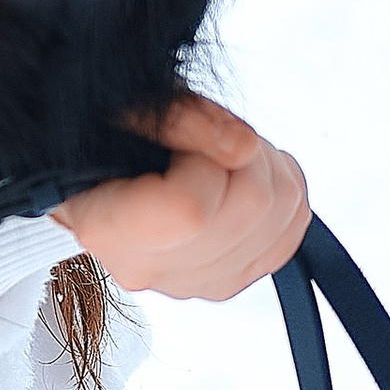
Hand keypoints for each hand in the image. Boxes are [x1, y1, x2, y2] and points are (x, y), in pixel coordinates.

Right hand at [54, 93, 308, 301]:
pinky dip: (281, 200)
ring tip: (232, 155)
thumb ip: (187, 120)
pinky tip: (247, 182)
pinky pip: (288, 241)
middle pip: (248, 210)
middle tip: (218, 138)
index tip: (189, 143)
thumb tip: (243, 148)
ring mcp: (190, 284)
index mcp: (107, 224)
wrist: (101, 175)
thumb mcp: (135, 105)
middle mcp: (149, 266)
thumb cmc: (110, 137)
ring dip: (269, 172)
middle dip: (247, 156)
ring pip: (279, 221)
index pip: (190, 210)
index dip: (207, 162)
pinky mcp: (224, 284)